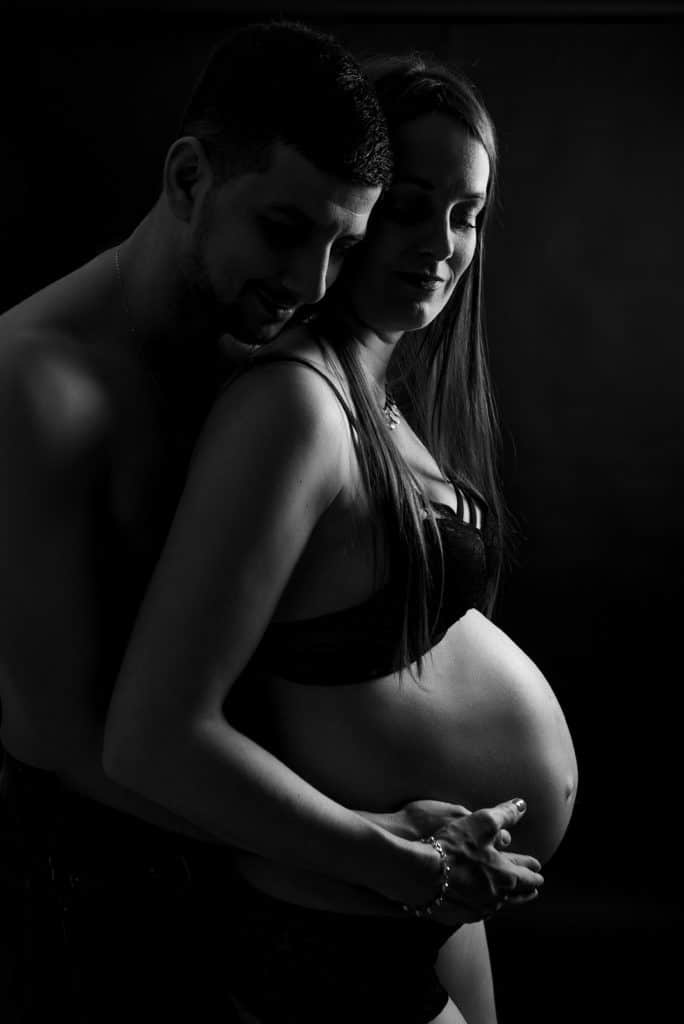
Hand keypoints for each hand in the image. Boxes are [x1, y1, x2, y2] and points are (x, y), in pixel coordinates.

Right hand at [378, 797, 543, 925]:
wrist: (419, 873)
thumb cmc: (453, 846)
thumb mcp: (482, 822)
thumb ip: (505, 814)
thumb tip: (522, 804)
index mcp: (506, 878)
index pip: (528, 877)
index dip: (534, 872)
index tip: (539, 870)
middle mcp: (495, 899)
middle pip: (517, 897)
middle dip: (526, 891)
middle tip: (533, 891)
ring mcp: (475, 910)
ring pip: (496, 906)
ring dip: (503, 899)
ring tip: (506, 897)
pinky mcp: (455, 915)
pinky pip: (474, 911)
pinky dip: (480, 905)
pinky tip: (476, 903)